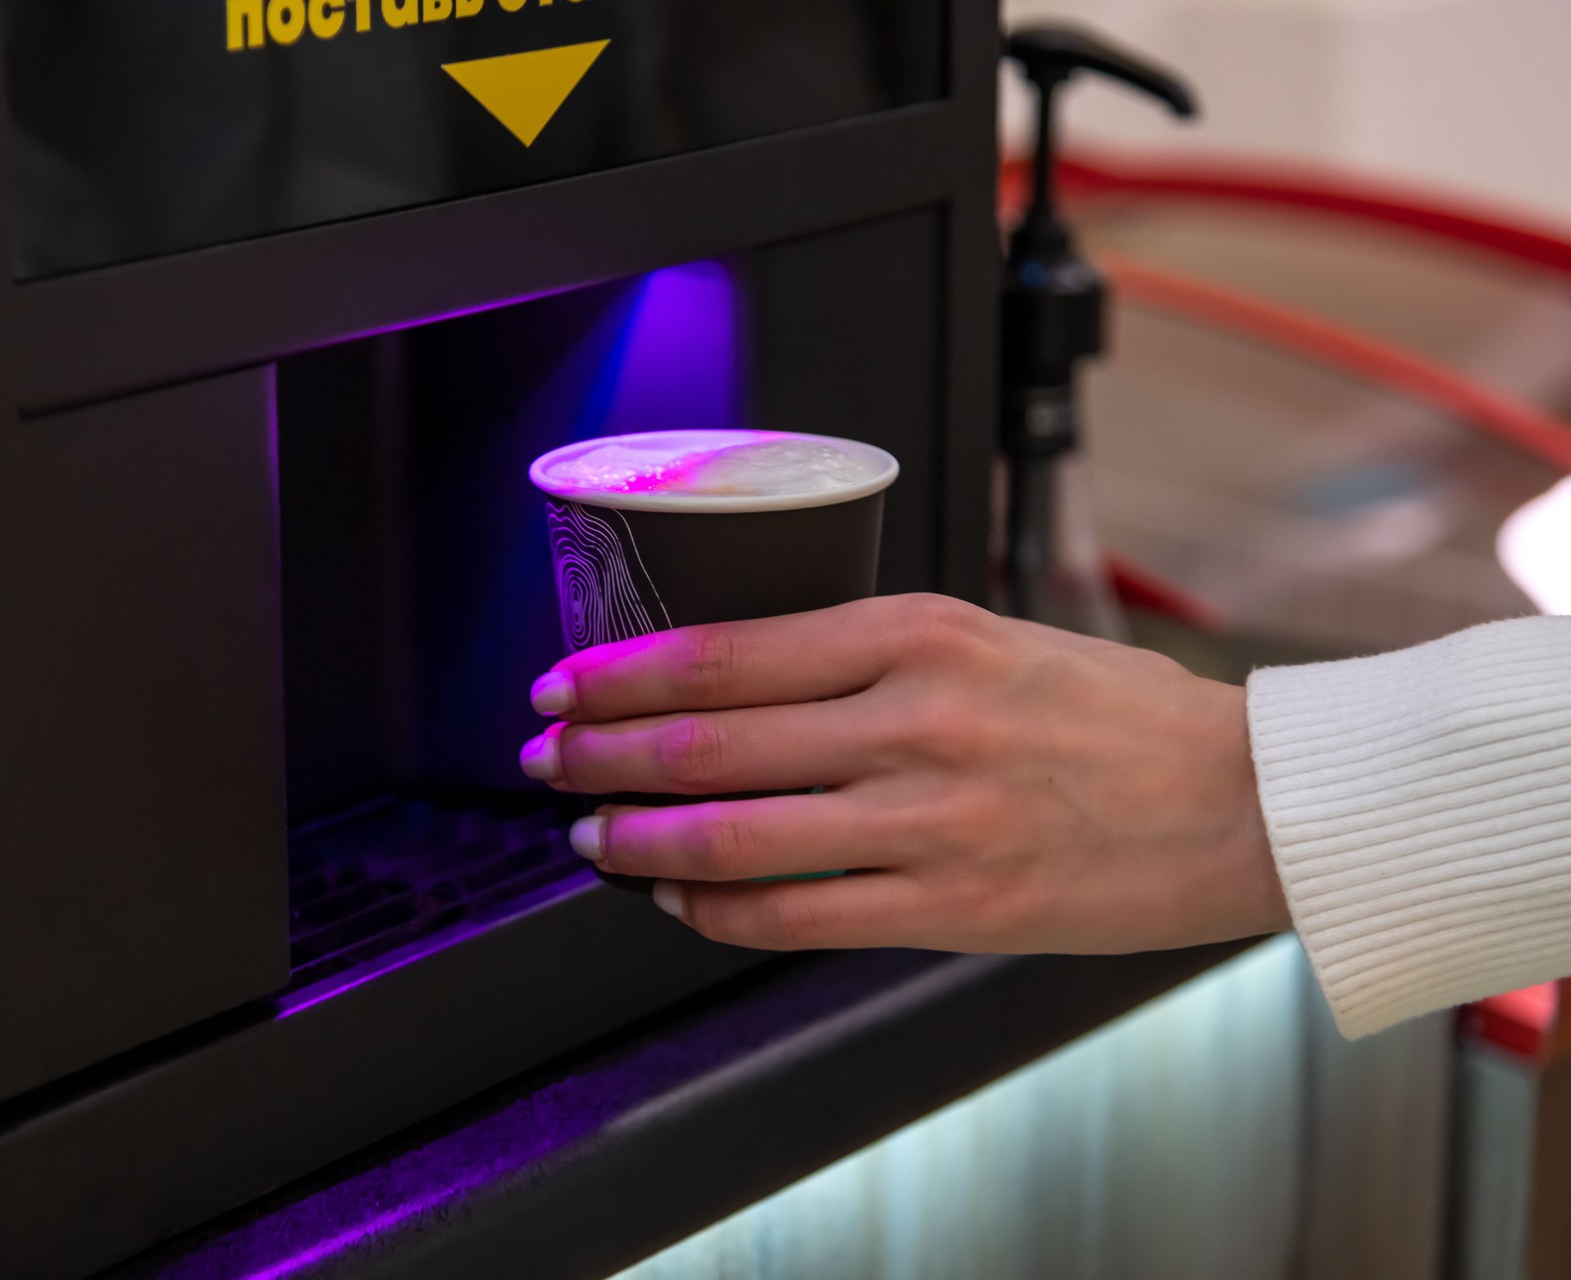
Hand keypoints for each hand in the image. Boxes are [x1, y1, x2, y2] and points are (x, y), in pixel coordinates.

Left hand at [518, 594, 1286, 953]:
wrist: (1243, 802)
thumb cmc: (1115, 715)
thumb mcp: (988, 638)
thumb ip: (869, 655)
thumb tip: (737, 683)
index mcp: (919, 633)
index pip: (725, 652)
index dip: (621, 674)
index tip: (564, 685)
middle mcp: (914, 721)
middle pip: (707, 742)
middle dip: (600, 754)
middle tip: (547, 759)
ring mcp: (930, 821)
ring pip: (733, 836)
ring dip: (637, 838)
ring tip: (592, 835)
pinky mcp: (952, 906)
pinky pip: (793, 917)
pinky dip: (713, 910)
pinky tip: (678, 897)